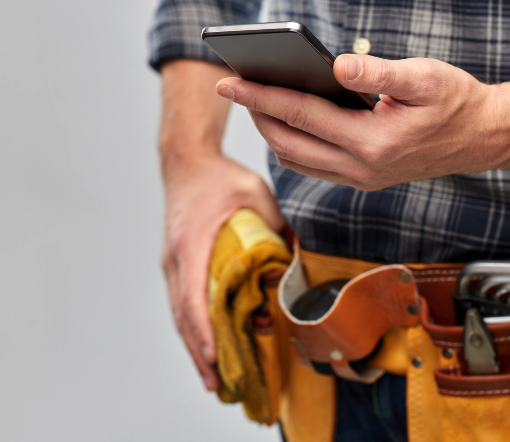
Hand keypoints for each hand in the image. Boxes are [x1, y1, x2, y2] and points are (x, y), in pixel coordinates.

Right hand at [161, 154, 282, 390]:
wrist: (188, 162)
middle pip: (184, 315)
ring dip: (196, 347)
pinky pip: (184, 304)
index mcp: (192, 243)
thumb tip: (300, 255)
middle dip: (200, 352)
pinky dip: (194, 329)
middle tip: (218, 384)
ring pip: (181, 314)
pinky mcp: (178, 265)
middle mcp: (177, 259)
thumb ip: (277, 224)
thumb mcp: (256, 192)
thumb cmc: (221, 177)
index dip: (204, 328)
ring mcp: (174, 263)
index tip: (215, 353)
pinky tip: (207, 347)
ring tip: (213, 379)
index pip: (194, 295)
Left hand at [214, 31, 509, 191]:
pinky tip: (293, 121)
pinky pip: (316, 166)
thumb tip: (336, 66)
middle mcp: (362, 168)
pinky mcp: (367, 179)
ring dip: (274, 132)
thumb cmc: (458, 102)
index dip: (261, 95)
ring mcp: (363, 179)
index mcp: (372, 143)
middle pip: (289, 143)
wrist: (486, 138)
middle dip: (258, 115)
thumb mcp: (424, 77)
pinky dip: (296, 144)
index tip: (230, 80)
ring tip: (260, 100)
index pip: (300, 115)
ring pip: (299, 160)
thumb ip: (378, 71)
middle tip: (237, 85)